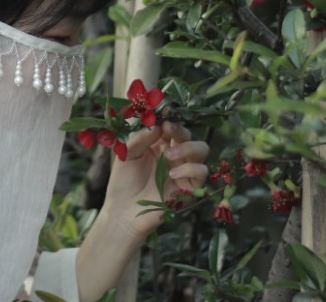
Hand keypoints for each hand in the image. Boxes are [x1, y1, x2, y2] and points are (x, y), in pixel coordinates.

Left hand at [101, 120, 208, 236]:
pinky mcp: (190, 187)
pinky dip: (190, 169)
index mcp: (159, 144)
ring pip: (202, 149)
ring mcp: (183, 170)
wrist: (123, 211)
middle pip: (189, 135)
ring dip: (188, 148)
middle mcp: (174, 154)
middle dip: (181, 130)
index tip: (164, 114)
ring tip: (170, 155)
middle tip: (168, 130)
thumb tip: (157, 125)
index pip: (172, 126)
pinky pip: (202, 172)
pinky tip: (172, 173)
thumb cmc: (123, 182)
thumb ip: (140, 139)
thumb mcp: (125, 155)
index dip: (171, 118)